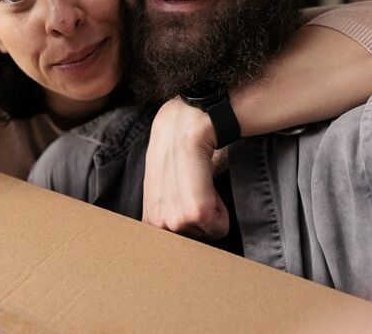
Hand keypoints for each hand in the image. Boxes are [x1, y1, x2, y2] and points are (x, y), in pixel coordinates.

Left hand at [142, 97, 229, 240]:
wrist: (185, 122)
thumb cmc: (177, 149)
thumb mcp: (160, 183)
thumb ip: (165, 210)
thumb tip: (183, 231)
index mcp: (148, 220)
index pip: (175, 250)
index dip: (192, 228)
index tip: (191, 201)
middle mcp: (157, 223)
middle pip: (196, 243)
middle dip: (204, 220)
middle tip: (196, 187)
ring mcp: (173, 219)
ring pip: (209, 234)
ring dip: (214, 211)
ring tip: (200, 180)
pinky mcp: (194, 211)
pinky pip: (219, 227)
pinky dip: (223, 208)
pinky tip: (207, 181)